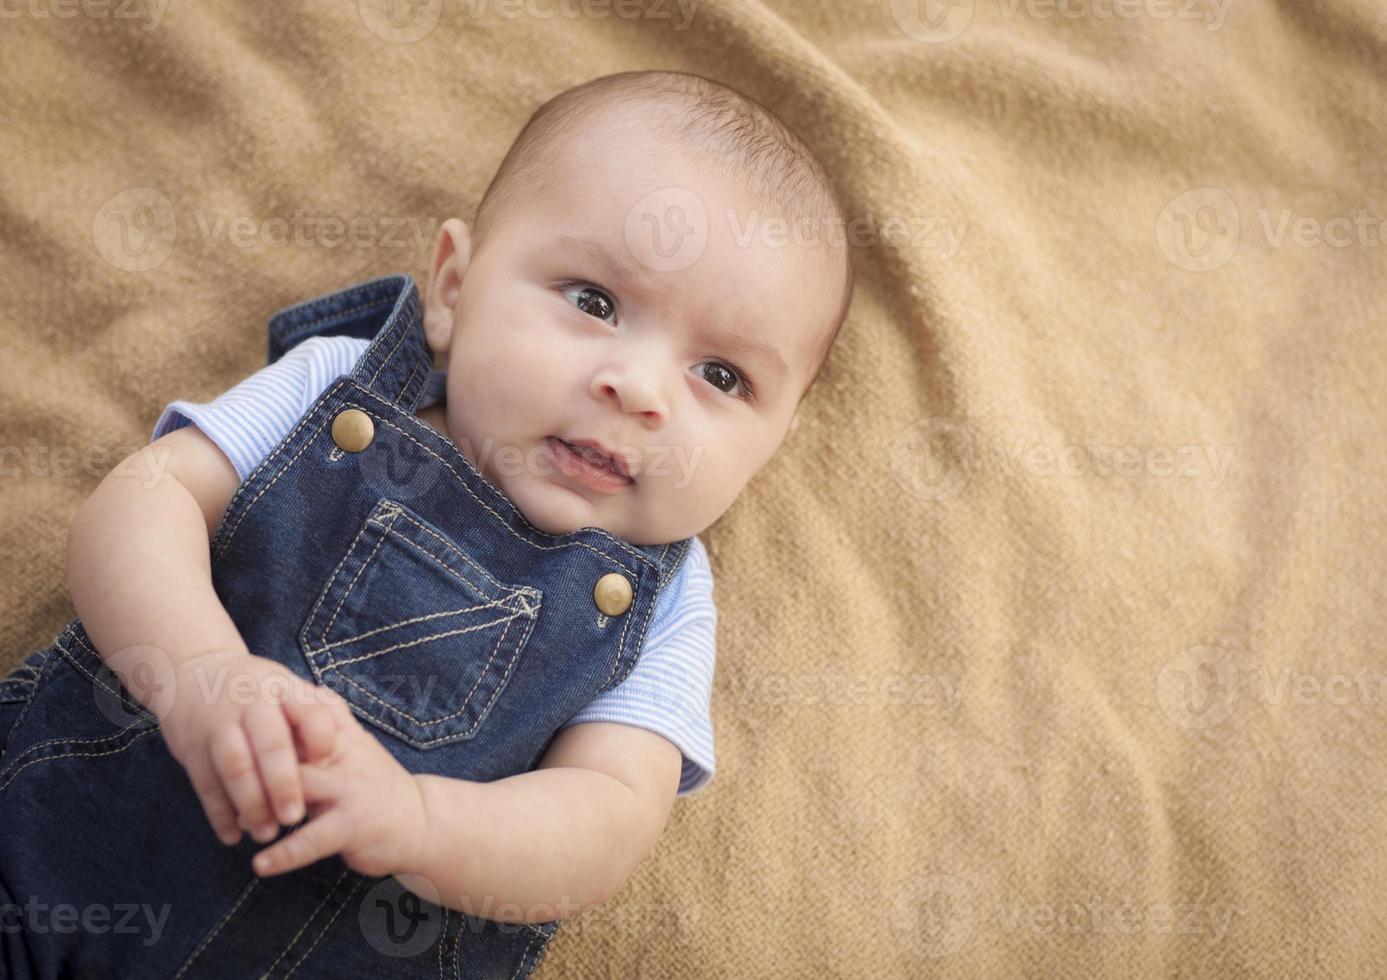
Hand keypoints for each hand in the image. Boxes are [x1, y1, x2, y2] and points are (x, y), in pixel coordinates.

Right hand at [156, 649, 343, 846]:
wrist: (191, 673)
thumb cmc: (255, 689)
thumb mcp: (285, 688)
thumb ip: (312, 715)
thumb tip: (341, 752)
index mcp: (282, 688)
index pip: (309, 713)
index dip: (320, 741)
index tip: (328, 766)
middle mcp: (250, 704)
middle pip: (270, 744)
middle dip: (284, 784)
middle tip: (295, 817)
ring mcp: (217, 725)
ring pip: (234, 768)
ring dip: (251, 805)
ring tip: (266, 833)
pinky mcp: (191, 749)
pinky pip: (205, 784)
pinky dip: (218, 814)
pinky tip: (232, 837)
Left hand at [250, 700, 428, 879]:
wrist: (422, 821)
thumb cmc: (376, 785)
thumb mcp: (356, 746)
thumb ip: (327, 725)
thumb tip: (291, 699)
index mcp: (342, 736)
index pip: (298, 717)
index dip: (265, 723)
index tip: (235, 731)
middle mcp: (346, 756)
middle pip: (291, 748)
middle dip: (254, 765)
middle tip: (226, 783)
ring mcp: (351, 790)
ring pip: (298, 788)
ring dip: (262, 807)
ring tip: (241, 824)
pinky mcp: (354, 826)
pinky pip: (311, 840)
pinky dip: (283, 854)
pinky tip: (260, 865)